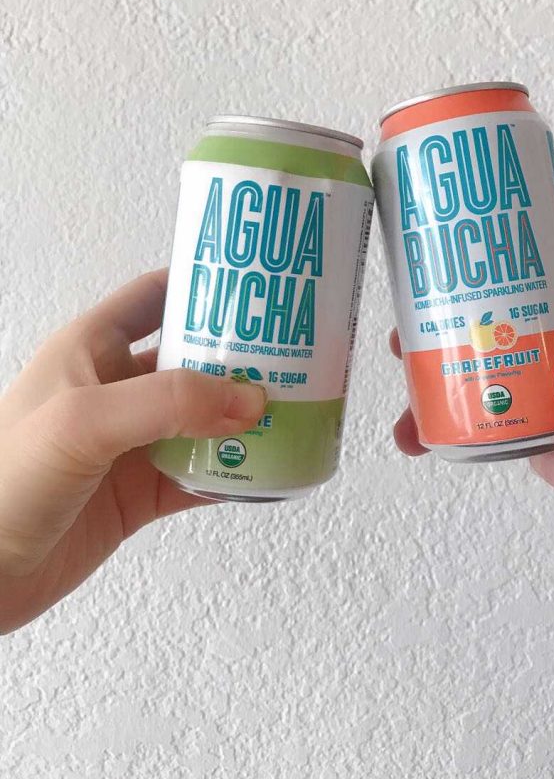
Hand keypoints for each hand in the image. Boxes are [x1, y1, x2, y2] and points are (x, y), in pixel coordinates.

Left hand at [0, 271, 266, 632]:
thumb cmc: (3, 481)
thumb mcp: (84, 420)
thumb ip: (168, 403)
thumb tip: (249, 399)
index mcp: (92, 348)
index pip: (157, 297)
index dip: (205, 285)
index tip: (259, 286)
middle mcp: (115, 390)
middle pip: (194, 358)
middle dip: (243, 356)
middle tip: (299, 354)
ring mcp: (130, 443)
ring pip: (206, 419)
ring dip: (247, 418)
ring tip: (297, 411)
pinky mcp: (138, 492)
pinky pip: (202, 475)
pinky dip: (236, 474)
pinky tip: (267, 472)